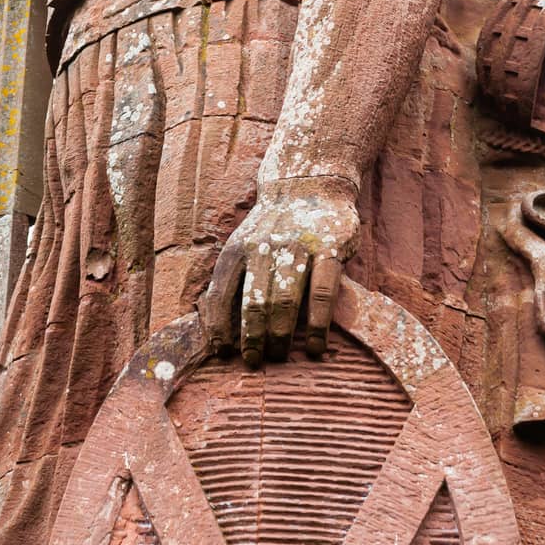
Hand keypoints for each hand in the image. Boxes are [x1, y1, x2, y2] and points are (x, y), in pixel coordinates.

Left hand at [203, 177, 358, 366]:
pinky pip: (321, 293)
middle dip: (252, 338)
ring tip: (279, 356)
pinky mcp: (329, 248)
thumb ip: (234, 277)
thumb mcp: (243, 243)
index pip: (220, 294)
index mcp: (237, 249)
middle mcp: (264, 247)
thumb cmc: (271, 227)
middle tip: (255, 361)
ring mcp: (297, 247)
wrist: (308, 183)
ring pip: (285, 300)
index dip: (219, 327)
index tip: (222, 353)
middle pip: (254, 303)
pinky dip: (317, 324)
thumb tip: (216, 327)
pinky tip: (314, 345)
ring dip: (280, 335)